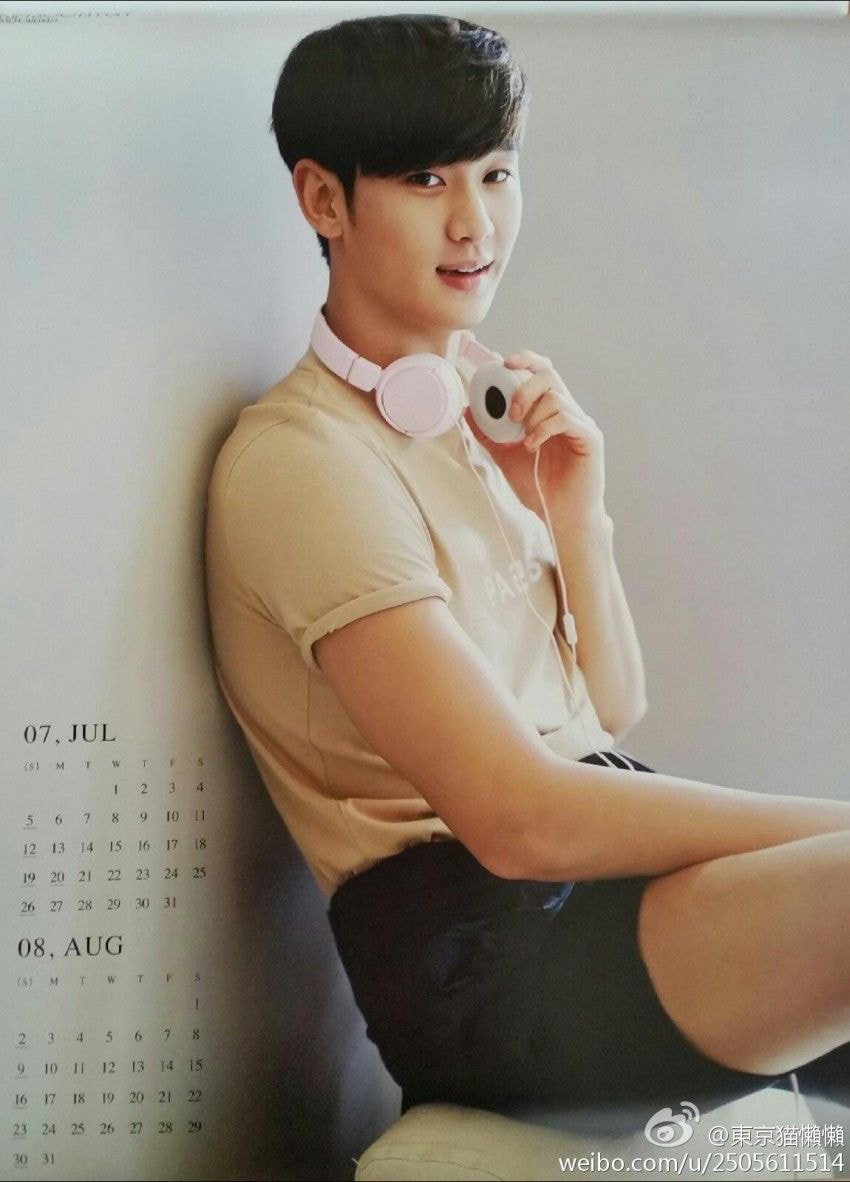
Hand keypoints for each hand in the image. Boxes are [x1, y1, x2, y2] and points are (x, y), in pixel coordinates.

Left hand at [462, 347, 606, 528]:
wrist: (558, 516)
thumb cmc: (537, 487)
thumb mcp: (504, 456)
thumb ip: (488, 433)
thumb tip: (467, 410)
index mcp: (549, 410)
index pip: (540, 372)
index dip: (524, 360)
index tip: (501, 362)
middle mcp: (568, 411)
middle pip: (548, 374)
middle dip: (524, 386)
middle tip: (511, 413)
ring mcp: (581, 423)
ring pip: (555, 396)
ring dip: (532, 415)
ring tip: (523, 440)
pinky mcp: (590, 437)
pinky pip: (566, 418)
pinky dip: (543, 428)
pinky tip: (532, 446)